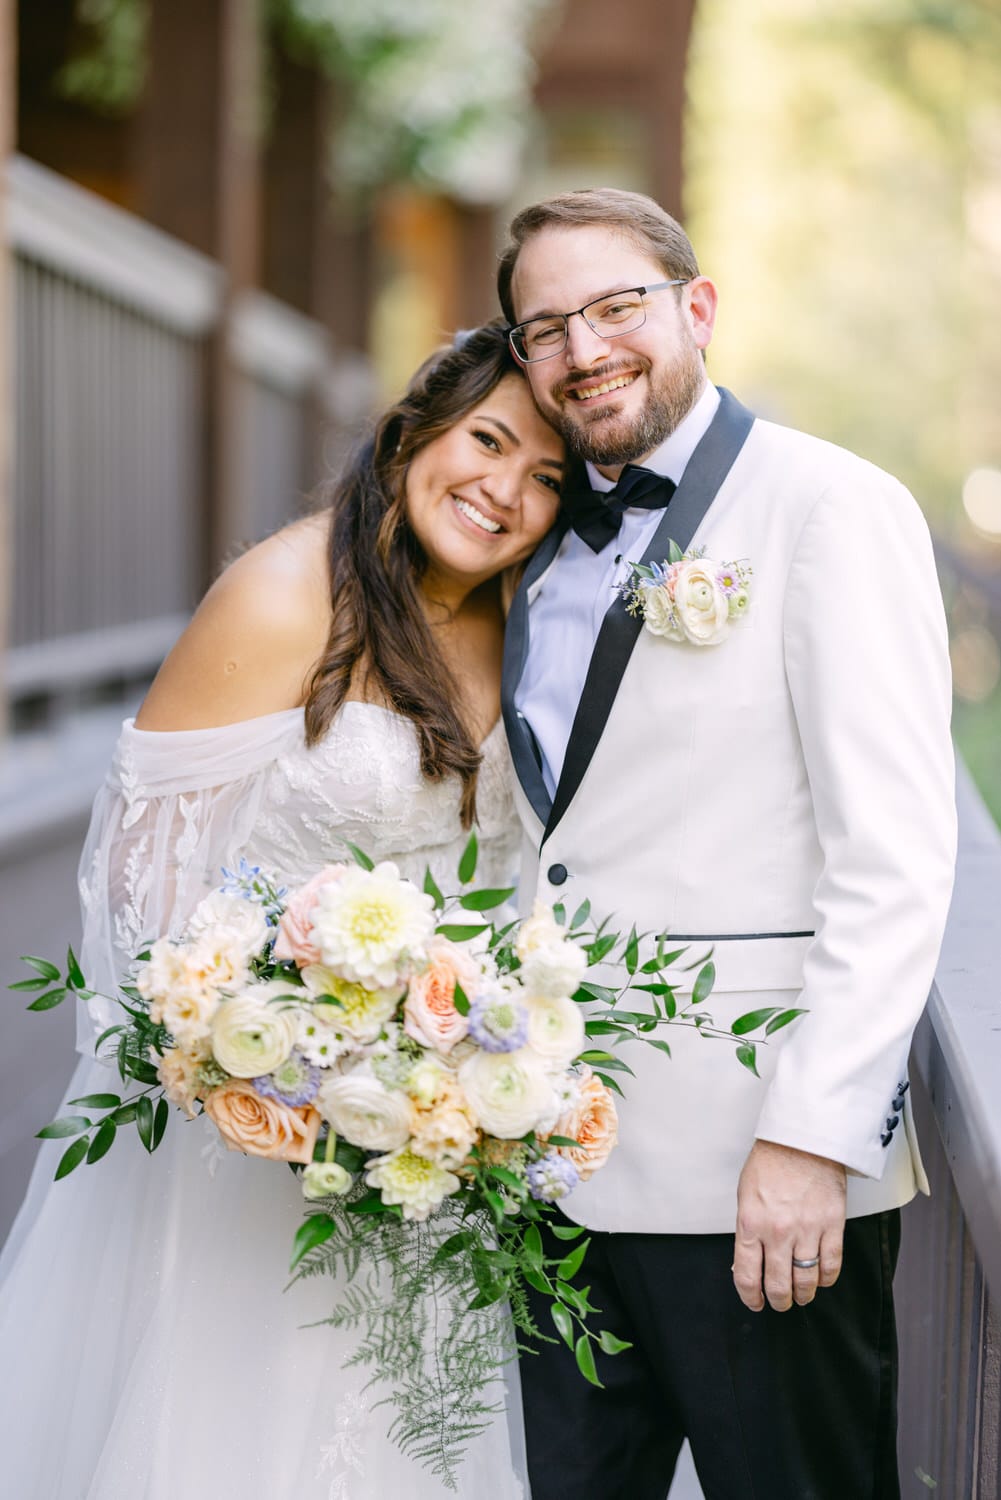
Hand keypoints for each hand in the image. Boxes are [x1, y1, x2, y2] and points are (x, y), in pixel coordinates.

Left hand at [732, 1140, 846, 1312]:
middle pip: (778, 1285)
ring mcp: (807, 1229)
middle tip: (781, 1302)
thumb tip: (749, 1261)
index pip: (747, 1275)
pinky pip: (831, 1265)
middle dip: (779, 1301)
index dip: (751, 1297)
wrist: (803, 1138)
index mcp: (751, 1223)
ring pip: (806, 1280)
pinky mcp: (832, 1224)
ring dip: (804, 1294)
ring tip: (802, 1295)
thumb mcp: (746, 1196)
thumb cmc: (772, 1162)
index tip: (755, 1302)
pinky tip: (822, 1279)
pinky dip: (827, 1278)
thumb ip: (748, 1230)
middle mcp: (778, 1231)